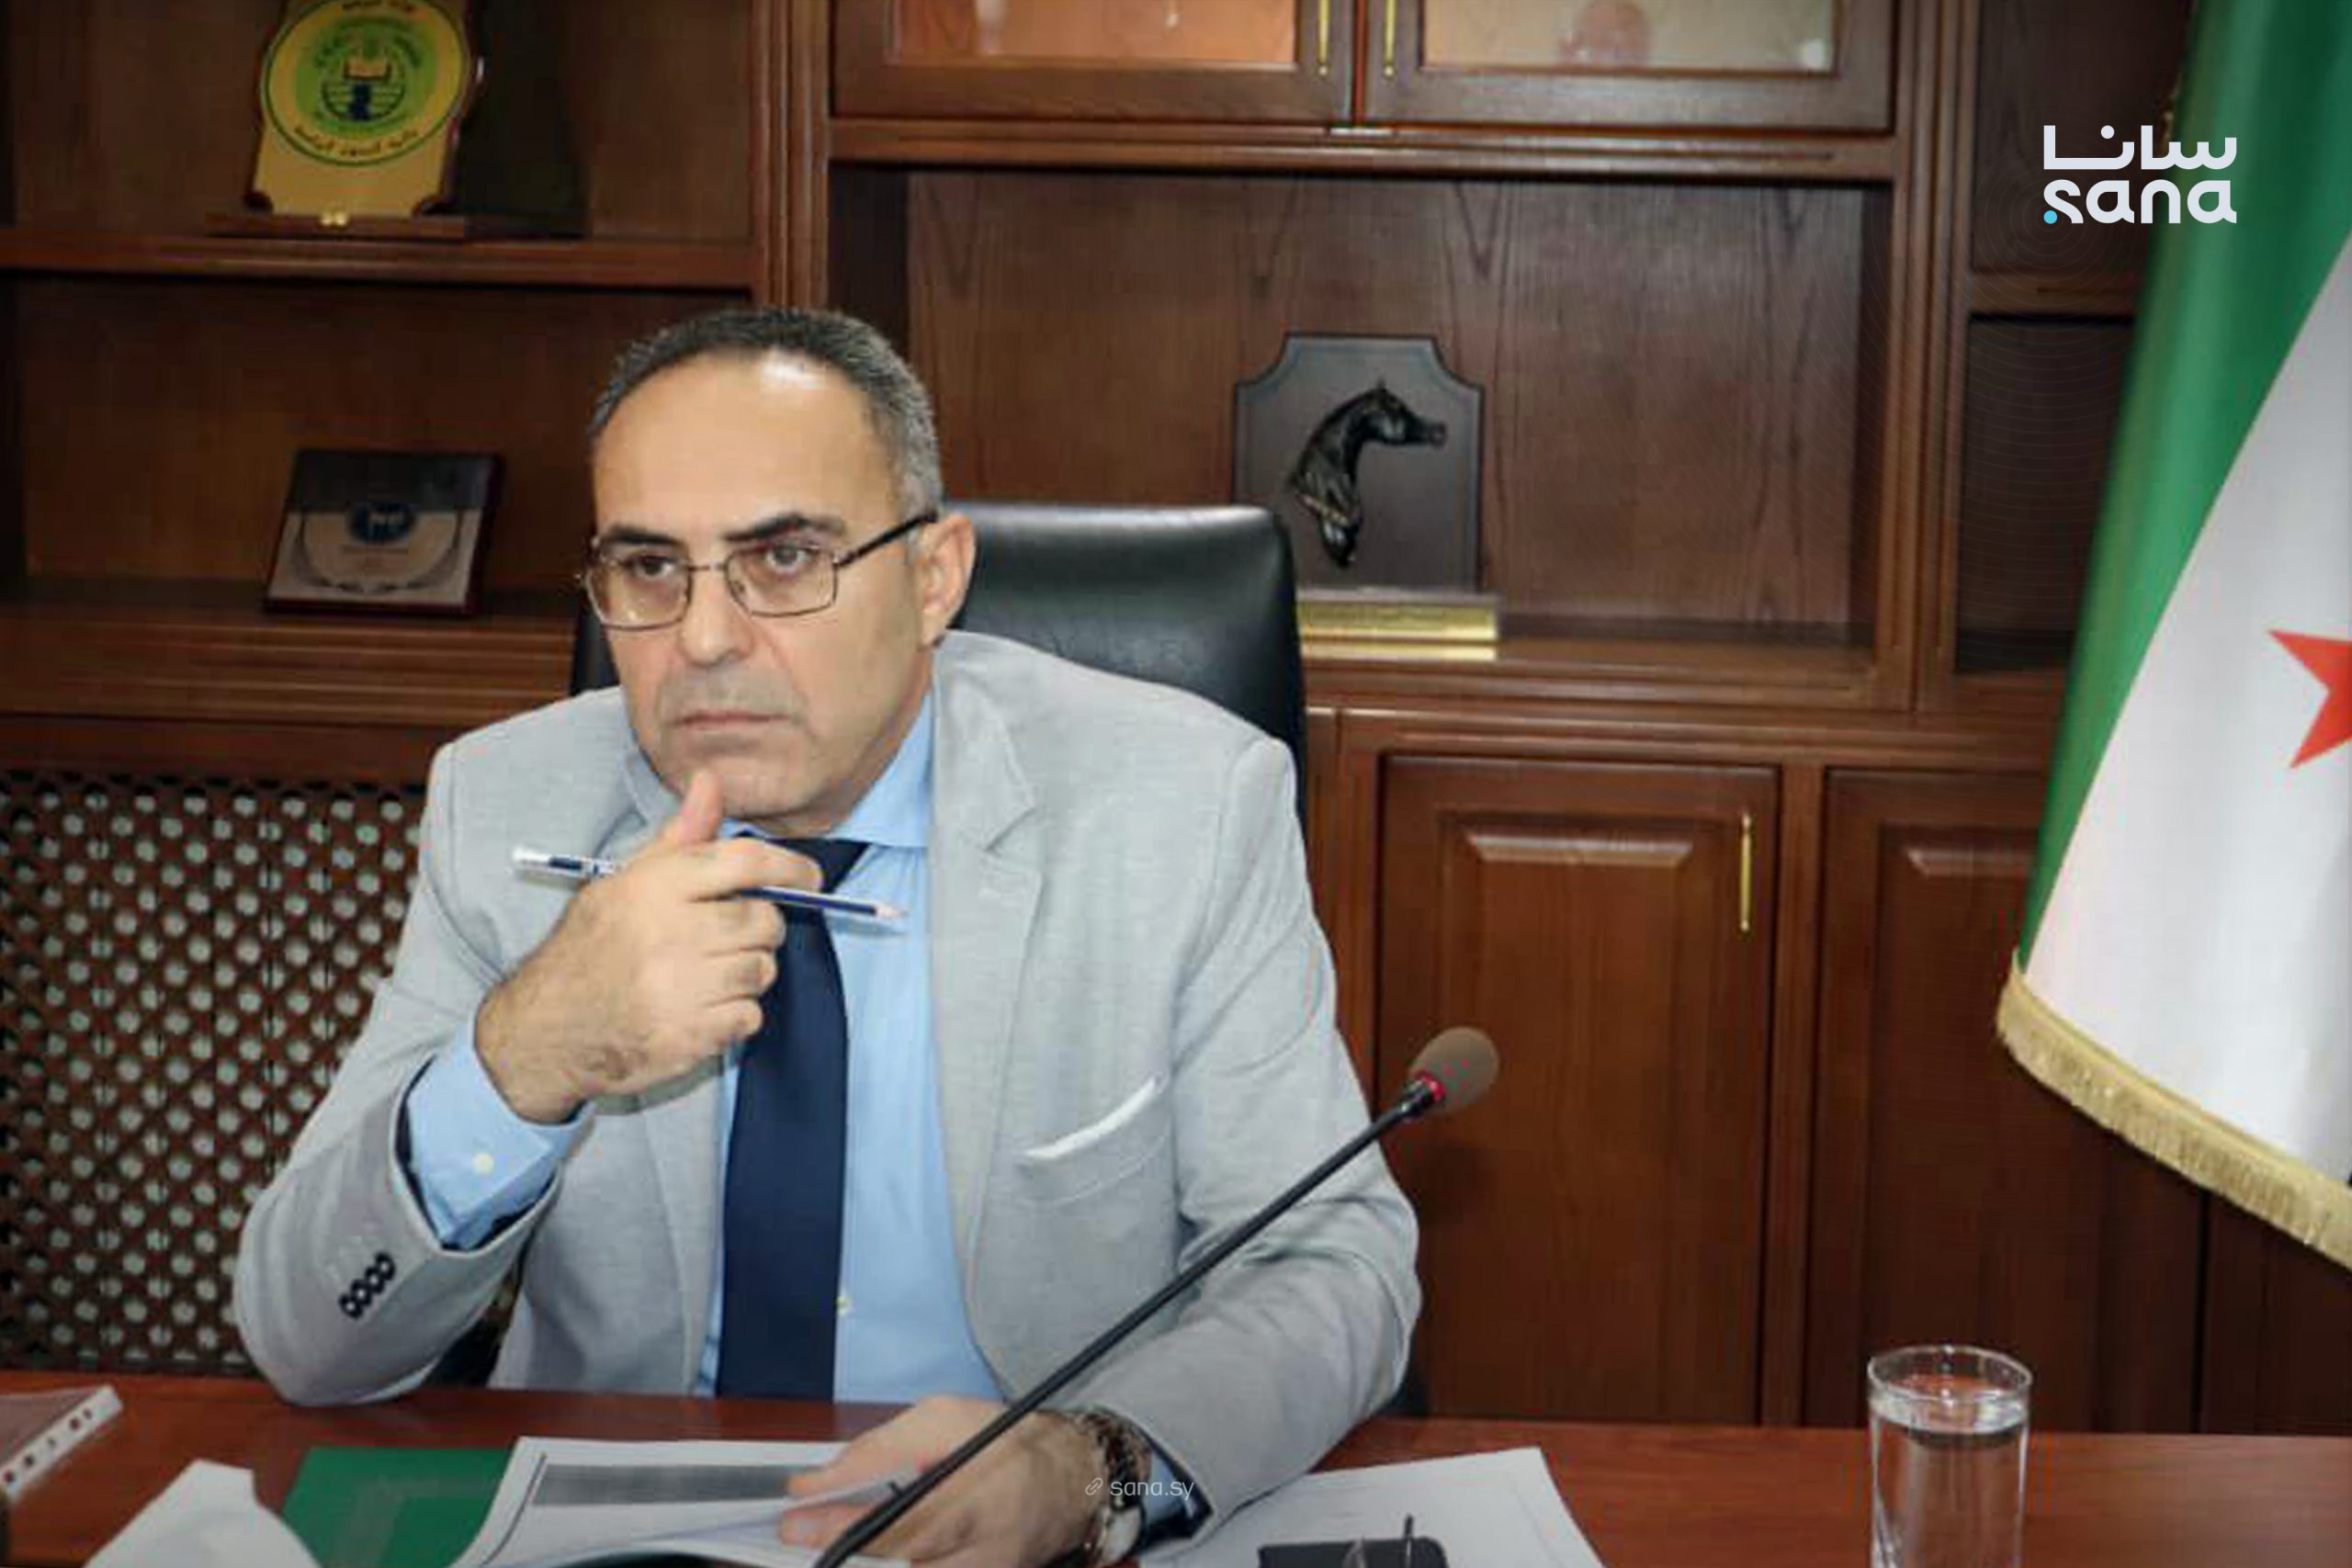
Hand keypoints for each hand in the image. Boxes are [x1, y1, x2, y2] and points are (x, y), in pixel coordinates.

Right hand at [475, 769, 818, 1121]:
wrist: (547, 1027)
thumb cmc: (592, 946)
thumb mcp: (626, 880)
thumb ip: (681, 836)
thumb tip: (711, 780)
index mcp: (656, 887)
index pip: (746, 862)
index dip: (790, 868)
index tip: (809, 879)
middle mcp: (670, 934)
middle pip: (764, 921)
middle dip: (761, 928)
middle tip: (734, 935)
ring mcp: (679, 988)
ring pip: (762, 970)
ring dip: (748, 972)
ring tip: (709, 973)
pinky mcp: (688, 1036)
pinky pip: (749, 1016)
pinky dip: (736, 1015)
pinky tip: (701, 1008)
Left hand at [778, 1397, 1099, 1567]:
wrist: (1068, 1484)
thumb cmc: (1004, 1443)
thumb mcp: (944, 1419)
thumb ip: (878, 1449)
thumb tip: (815, 1482)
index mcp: (980, 1497)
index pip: (900, 1523)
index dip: (840, 1526)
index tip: (794, 1518)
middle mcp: (983, 1554)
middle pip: (900, 1564)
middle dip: (841, 1550)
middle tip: (798, 1534)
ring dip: (864, 1560)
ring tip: (833, 1539)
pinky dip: (886, 1563)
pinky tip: (864, 1551)